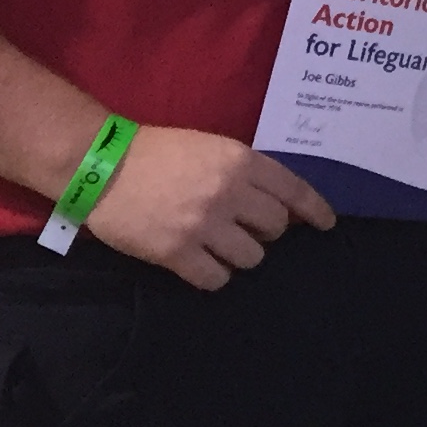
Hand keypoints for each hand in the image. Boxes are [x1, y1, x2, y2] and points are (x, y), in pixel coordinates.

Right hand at [78, 128, 334, 291]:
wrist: (100, 165)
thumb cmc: (158, 153)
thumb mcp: (212, 148)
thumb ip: (246, 172)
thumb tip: (280, 203)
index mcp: (241, 162)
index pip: (295, 190)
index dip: (315, 211)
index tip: (326, 225)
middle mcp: (229, 193)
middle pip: (275, 228)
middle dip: (265, 231)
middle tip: (243, 228)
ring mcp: (203, 224)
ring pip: (252, 258)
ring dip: (240, 255)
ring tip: (219, 246)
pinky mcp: (176, 252)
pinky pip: (216, 279)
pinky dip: (214, 275)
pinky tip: (202, 264)